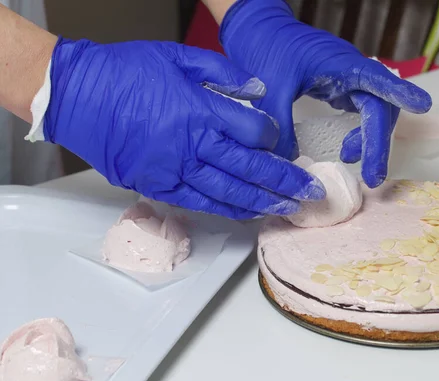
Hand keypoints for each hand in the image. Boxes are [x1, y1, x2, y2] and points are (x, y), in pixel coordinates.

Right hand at [43, 37, 324, 218]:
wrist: (77, 95)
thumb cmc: (126, 72)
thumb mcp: (178, 57)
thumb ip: (223, 73)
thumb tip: (257, 91)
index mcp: (202, 109)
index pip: (255, 132)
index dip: (274, 139)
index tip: (281, 143)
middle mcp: (193, 144)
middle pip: (251, 168)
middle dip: (285, 182)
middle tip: (310, 194)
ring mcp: (175, 169)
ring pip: (230, 192)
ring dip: (263, 202)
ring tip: (288, 209)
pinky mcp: (158, 185)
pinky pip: (200, 203)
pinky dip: (227, 210)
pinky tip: (248, 214)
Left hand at [220, 0, 431, 187]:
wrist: (256, 30)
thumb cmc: (265, 48)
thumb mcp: (269, 89)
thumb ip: (278, 127)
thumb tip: (288, 164)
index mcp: (340, 64)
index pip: (378, 80)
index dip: (400, 94)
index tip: (423, 106)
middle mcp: (351, 71)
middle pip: (381, 105)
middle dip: (379, 142)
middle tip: (372, 177)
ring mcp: (348, 80)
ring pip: (375, 111)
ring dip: (369, 139)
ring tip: (350, 160)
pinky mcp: (340, 88)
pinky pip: (361, 112)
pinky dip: (359, 133)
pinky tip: (346, 149)